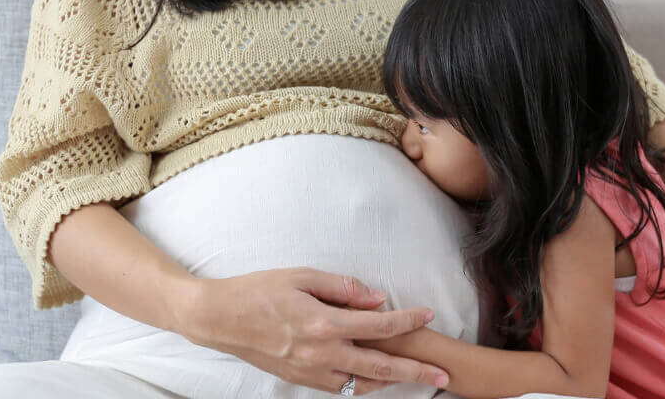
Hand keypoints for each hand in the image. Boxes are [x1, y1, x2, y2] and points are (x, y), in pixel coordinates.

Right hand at [178, 267, 450, 394]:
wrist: (221, 319)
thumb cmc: (259, 290)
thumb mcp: (301, 276)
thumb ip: (341, 287)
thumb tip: (376, 297)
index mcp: (323, 323)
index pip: (377, 325)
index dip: (406, 320)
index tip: (427, 315)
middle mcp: (321, 354)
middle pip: (379, 368)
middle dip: (415, 372)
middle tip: (443, 375)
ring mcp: (310, 373)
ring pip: (361, 385)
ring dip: (391, 383)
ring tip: (415, 377)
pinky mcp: (300, 381)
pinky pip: (339, 388)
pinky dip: (361, 385)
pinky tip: (372, 377)